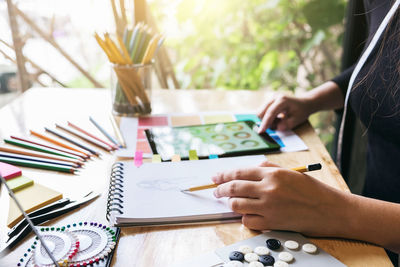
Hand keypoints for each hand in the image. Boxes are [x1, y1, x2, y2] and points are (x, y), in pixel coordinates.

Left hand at [212, 161, 348, 235]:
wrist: (329, 210)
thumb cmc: (311, 189)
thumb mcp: (290, 172)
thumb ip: (268, 168)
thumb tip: (249, 168)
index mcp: (272, 174)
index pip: (239, 173)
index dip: (223, 175)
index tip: (215, 178)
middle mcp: (268, 189)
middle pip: (233, 188)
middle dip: (220, 190)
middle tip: (216, 191)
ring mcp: (268, 207)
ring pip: (237, 205)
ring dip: (231, 203)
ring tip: (231, 202)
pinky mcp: (271, 223)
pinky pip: (248, 220)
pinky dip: (245, 217)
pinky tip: (248, 213)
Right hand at [257, 94, 313, 132]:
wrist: (304, 103)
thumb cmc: (301, 111)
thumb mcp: (297, 120)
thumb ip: (286, 125)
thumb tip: (277, 127)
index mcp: (282, 100)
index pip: (270, 112)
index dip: (265, 123)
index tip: (261, 132)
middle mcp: (274, 97)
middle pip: (262, 112)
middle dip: (265, 122)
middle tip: (276, 125)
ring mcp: (271, 98)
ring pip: (261, 112)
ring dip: (267, 120)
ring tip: (279, 120)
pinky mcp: (269, 101)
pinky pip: (263, 112)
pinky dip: (268, 118)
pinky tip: (277, 117)